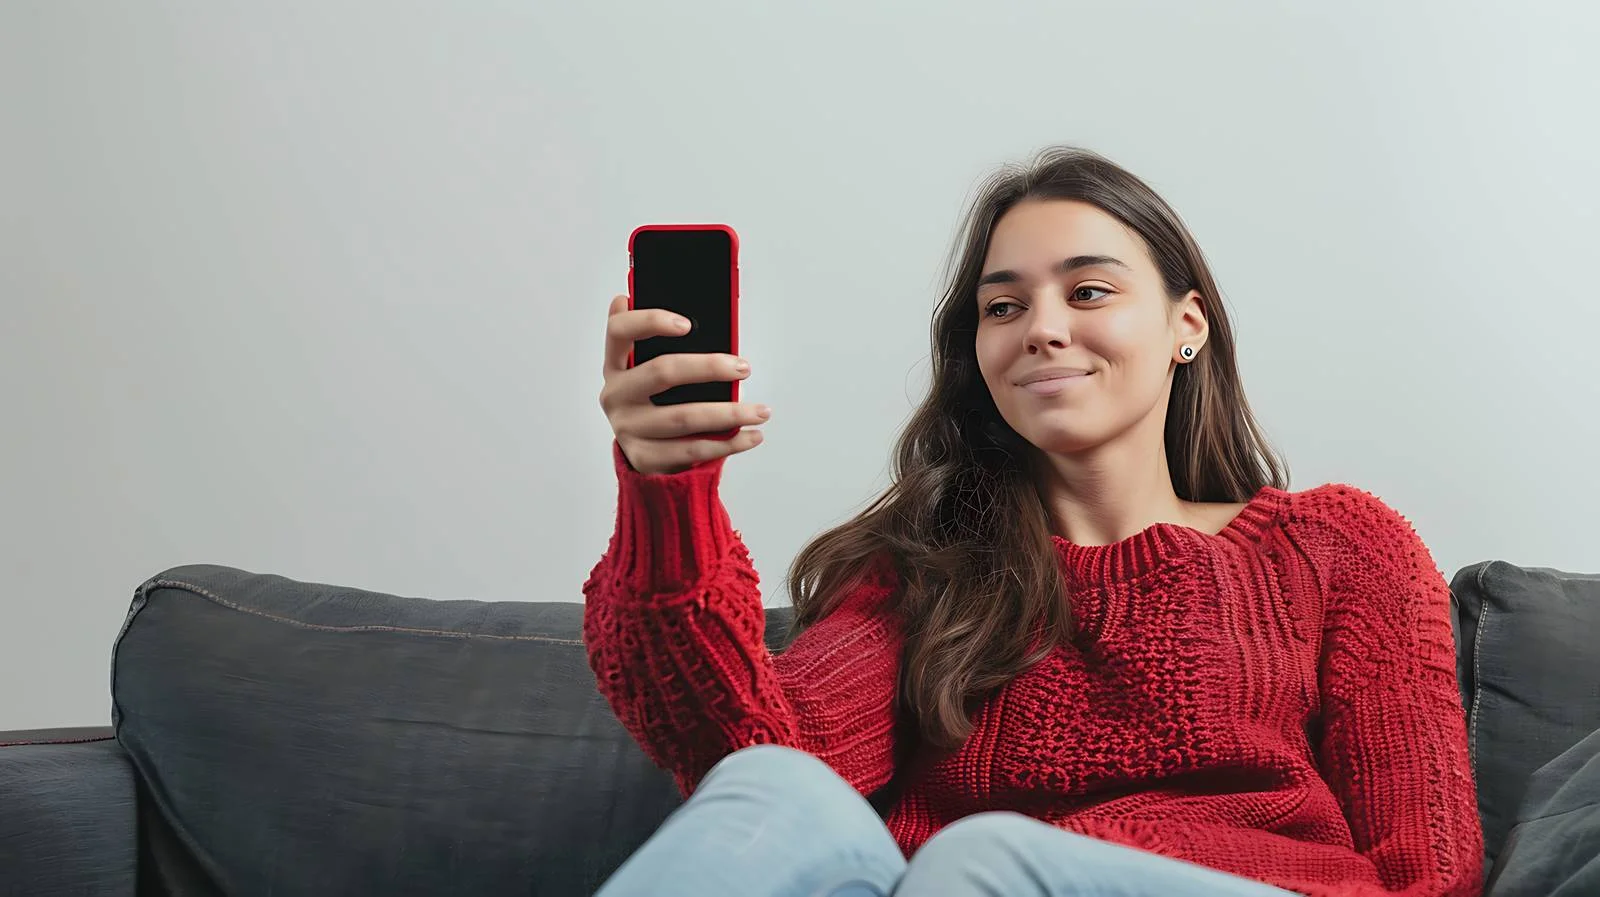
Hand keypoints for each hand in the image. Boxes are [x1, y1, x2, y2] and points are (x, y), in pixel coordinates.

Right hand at [599, 294, 769, 474]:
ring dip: (730, 413)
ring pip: (684, 417)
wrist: (644, 451)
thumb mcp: (654, 370)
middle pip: (662, 372)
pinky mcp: (643, 456)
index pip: (620, 331)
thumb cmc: (657, 400)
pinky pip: (692, 449)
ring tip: (761, 411)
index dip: (650, 321)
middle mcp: (616, 394)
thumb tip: (701, 322)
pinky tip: (751, 436)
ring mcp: (627, 427)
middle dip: (709, 367)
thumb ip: (668, 344)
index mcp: (616, 364)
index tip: (687, 324)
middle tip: (743, 368)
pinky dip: (728, 444)